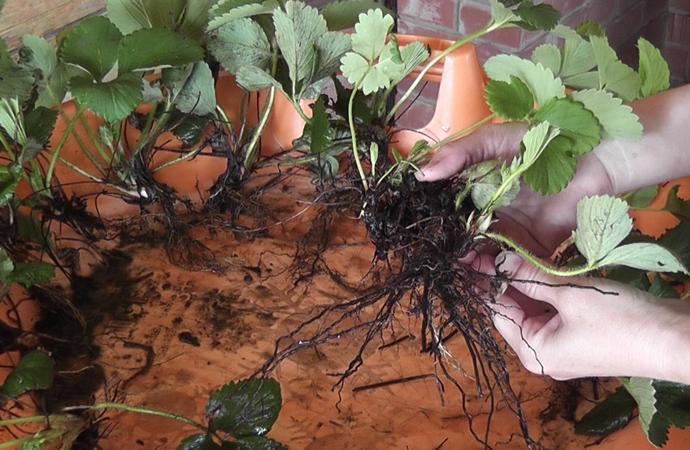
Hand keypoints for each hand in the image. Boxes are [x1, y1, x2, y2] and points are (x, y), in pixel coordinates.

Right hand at [417, 123, 613, 255]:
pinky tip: (480, 277)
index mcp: (477, 191)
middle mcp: (490, 216)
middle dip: (448, 247)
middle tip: (433, 255)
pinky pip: (510, 267)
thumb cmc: (543, 142)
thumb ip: (458, 153)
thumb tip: (420, 173)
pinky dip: (496, 274)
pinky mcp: (533, 251)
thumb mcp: (493, 140)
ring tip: (454, 267)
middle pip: (462, 237)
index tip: (418, 231)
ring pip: (481, 255)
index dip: (433, 220)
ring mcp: (510, 235)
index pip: (448, 211)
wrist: (595, 160)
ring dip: (467, 263)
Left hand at [473, 251, 689, 382]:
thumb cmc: (619, 319)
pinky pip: (554, 311)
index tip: (473, 252)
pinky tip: (539, 265)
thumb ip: (531, 277)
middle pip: (514, 310)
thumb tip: (499, 259)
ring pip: (534, 309)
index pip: (498, 310)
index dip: (486, 279)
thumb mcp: (570, 294)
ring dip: (526, 282)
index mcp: (533, 352)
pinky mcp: (581, 336)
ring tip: (510, 250)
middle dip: (505, 279)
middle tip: (491, 246)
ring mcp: (563, 348)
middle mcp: (543, 355)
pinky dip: (547, 290)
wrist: (674, 339)